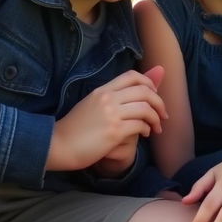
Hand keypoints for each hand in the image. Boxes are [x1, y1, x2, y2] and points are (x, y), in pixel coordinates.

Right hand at [47, 66, 165, 171]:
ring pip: (146, 108)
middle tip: (163, 115)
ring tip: (156, 128)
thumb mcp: (92, 105)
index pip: (132, 76)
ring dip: (156, 118)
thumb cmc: (75, 128)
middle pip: (145, 91)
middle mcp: (108, 98)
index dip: (149, 83)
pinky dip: (147, 129)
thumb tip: (127, 95)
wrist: (58, 145)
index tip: (154, 95)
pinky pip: (140, 125)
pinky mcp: (114, 131)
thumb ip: (113, 97)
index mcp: (102, 90)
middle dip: (159, 102)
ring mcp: (111, 114)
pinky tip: (144, 134)